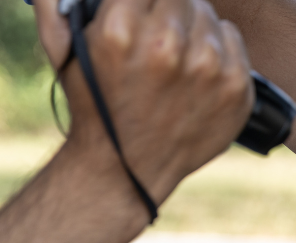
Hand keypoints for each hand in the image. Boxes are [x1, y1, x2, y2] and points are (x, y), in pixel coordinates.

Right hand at [33, 0, 253, 208]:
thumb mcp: (63, 50)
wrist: (128, 167)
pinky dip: (220, 44)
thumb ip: (55, 3)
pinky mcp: (235, 87)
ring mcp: (207, 68)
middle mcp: (167, 46)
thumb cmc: (96, 106)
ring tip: (180, 53)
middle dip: (170, 9)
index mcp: (122, 30)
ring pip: (208, 14)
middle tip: (162, 33)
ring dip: (195, 26)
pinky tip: (201, 66)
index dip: (144, 0)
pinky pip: (233, 37)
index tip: (144, 12)